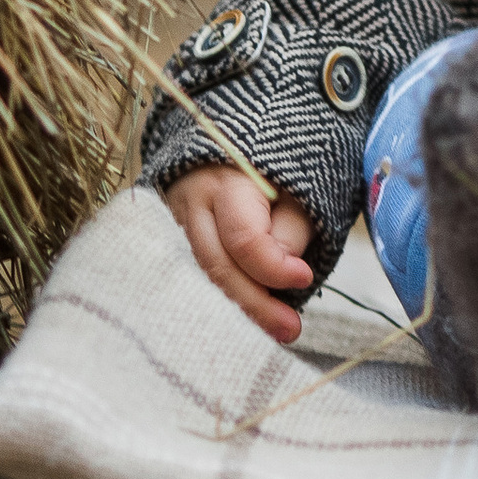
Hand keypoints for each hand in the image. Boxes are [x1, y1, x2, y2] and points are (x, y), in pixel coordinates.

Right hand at [164, 165, 317, 343]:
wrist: (231, 149)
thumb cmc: (273, 170)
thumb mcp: (296, 185)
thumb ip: (291, 228)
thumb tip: (281, 272)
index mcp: (226, 184)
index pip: (243, 238)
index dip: (275, 266)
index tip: (304, 277)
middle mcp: (192, 206)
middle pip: (216, 266)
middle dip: (255, 305)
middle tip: (290, 329)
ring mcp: (176, 226)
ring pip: (200, 279)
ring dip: (237, 310)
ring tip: (273, 329)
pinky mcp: (173, 243)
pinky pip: (194, 279)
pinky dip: (221, 301)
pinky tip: (244, 320)